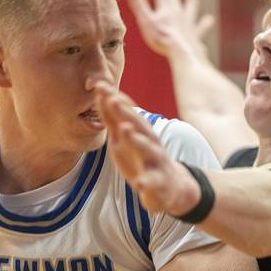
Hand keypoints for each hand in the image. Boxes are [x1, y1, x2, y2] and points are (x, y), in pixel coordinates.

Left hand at [96, 84, 199, 215]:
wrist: (170, 185)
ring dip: (136, 139)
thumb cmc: (142, 159)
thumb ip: (114, 120)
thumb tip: (100, 96)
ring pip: (146, 148)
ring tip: (125, 129)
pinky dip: (146, 182)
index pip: (124, 113)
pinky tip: (139, 184)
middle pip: (137, 124)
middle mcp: (148, 141)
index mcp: (138, 132)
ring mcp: (155, 160)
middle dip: (124, 112)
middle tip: (111, 99)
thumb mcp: (124, 138)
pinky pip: (152, 181)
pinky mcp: (158, 180)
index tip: (100, 85)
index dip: (112, 99)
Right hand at [126, 0, 213, 59]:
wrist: (182, 53)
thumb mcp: (146, 22)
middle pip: (176, 0)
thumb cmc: (161, 39)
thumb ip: (139, 5)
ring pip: (191, 9)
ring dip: (191, 4)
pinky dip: (205, 23)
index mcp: (165, 9)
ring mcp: (188, 23)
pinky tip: (209, 20)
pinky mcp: (196, 34)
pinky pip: (202, 27)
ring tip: (192, 0)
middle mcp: (178, 13)